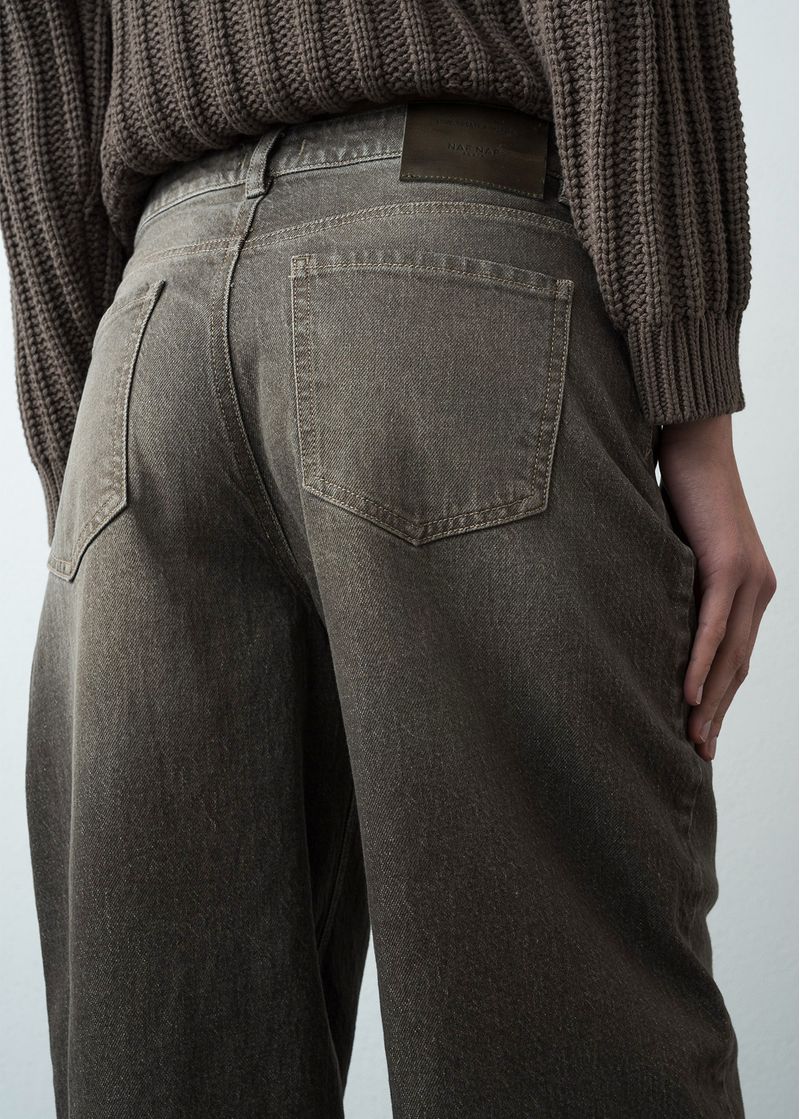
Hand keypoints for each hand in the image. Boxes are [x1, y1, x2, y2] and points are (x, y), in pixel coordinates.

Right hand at [656, 415, 775, 761]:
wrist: (694, 442)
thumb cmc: (680, 493)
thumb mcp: (679, 552)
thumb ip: (676, 587)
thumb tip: (649, 617)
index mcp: (750, 589)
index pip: (735, 657)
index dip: (719, 698)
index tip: (701, 733)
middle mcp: (758, 588)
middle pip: (737, 666)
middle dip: (717, 713)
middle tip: (698, 754)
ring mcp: (747, 578)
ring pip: (729, 654)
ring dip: (709, 701)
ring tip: (692, 739)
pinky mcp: (727, 565)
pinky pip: (712, 625)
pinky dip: (700, 663)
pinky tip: (686, 694)